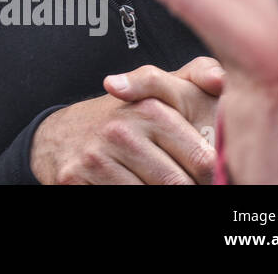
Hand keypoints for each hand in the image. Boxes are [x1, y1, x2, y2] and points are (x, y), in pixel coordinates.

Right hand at [30, 57, 219, 183]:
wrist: (60, 136)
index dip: (210, 176)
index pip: (203, 161)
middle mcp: (121, 130)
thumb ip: (195, 76)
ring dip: (159, 197)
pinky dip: (135, 198)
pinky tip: (131, 184)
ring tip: (154, 182)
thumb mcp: (158, 90)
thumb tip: (217, 81)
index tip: (204, 176)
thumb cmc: (121, 118)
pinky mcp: (77, 178)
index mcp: (149, 108)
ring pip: (153, 196)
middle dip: (187, 189)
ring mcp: (97, 156)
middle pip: (178, 184)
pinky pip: (124, 201)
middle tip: (181, 183)